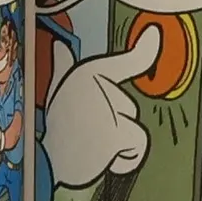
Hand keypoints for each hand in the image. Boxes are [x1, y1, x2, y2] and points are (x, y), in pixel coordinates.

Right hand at [44, 27, 159, 187]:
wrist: (47, 164)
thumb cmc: (56, 131)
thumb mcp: (56, 94)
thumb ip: (64, 68)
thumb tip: (60, 46)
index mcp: (88, 73)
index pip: (125, 61)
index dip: (144, 49)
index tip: (154, 35)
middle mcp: (100, 85)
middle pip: (129, 107)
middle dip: (115, 124)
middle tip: (88, 132)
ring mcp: (109, 108)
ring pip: (134, 127)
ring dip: (119, 141)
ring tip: (93, 145)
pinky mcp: (117, 132)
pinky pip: (137, 144)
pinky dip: (127, 157)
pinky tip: (105, 158)